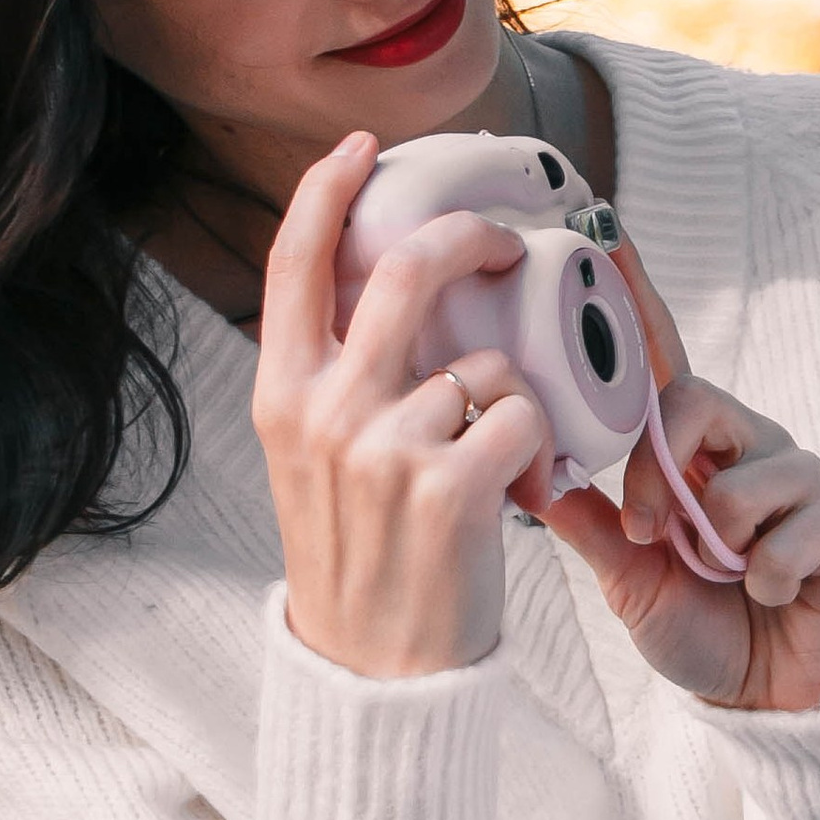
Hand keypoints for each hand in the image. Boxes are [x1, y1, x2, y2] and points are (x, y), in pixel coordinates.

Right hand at [254, 133, 554, 677]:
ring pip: (485, 364)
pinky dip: (536, 451)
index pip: (295, 265)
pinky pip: (523, 419)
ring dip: (510, 403)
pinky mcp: (450, 487)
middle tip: (506, 246)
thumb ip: (335, 379)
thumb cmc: (360, 555)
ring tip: (492, 463)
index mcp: (283, 396)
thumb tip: (381, 290)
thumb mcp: (312, 458)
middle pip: (407, 271)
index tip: (364, 149)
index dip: (328, 192)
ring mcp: (385, 447)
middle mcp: (325, 410)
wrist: (373, 670)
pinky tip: (513, 494)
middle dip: (471, 239)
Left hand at [533, 240, 819, 712]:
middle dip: (661, 469)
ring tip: (721, 573)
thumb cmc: (702, 629)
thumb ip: (588, 522)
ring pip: (749, 472)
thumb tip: (525, 469)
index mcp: (690, 452)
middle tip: (648, 532)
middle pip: (699, 401)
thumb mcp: (627, 578)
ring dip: (720, 534)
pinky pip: (795, 527)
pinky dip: (767, 574)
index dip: (638, 302)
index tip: (604, 240)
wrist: (768, 704)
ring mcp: (800, 481)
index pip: (661, 364)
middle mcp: (746, 448)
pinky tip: (767, 595)